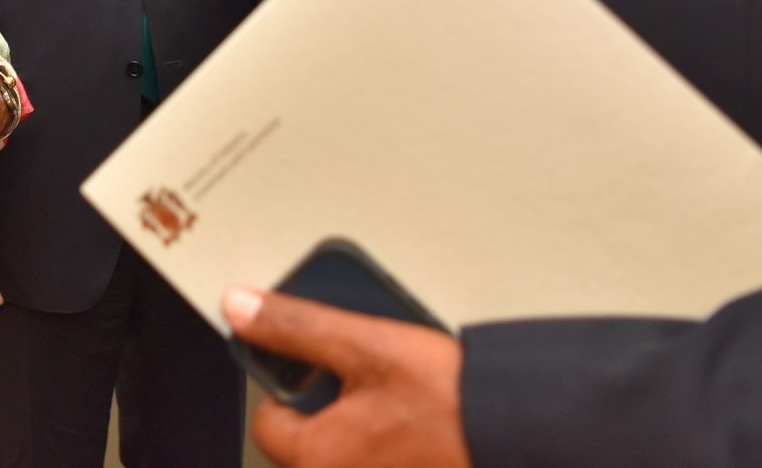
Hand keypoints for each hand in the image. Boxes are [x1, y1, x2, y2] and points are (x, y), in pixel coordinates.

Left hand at [222, 287, 470, 467]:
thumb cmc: (449, 400)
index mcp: (317, 457)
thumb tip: (241, 307)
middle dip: (331, 400)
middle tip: (366, 373)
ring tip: (399, 389)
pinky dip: (393, 435)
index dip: (287, 382)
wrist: (520, 430)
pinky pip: (384, 455)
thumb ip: (296, 326)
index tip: (315, 361)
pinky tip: (418, 413)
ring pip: (348, 446)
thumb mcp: (365, 345)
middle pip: (309, 437)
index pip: (268, 420)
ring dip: (363, 416)